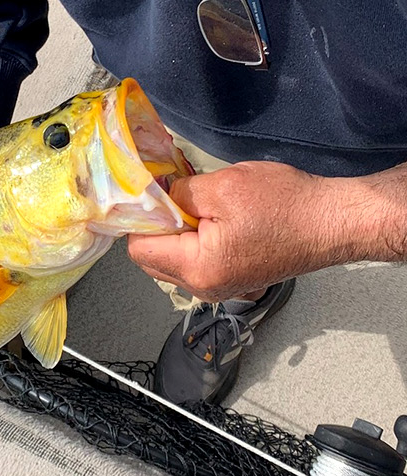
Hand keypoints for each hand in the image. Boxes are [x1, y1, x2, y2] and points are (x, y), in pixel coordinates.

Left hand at [125, 161, 347, 300]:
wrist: (336, 222)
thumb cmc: (285, 204)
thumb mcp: (222, 187)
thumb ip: (178, 194)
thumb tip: (156, 197)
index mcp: (197, 269)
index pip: (138, 249)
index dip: (140, 219)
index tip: (152, 195)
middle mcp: (204, 288)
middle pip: (152, 259)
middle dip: (156, 228)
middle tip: (176, 197)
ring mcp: (220, 287)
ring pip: (174, 260)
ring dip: (177, 234)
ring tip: (201, 207)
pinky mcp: (235, 280)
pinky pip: (197, 262)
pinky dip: (196, 241)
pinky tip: (215, 218)